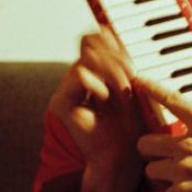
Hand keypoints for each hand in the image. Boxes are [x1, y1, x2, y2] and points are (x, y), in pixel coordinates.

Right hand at [48, 27, 145, 191]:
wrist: (120, 159)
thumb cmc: (129, 129)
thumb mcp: (129, 87)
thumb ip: (118, 62)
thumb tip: (107, 32)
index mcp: (92, 76)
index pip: (93, 42)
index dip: (109, 39)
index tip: (127, 51)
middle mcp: (76, 82)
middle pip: (90, 46)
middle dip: (115, 58)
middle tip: (130, 77)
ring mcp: (66, 92)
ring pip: (86, 59)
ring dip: (111, 72)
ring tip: (123, 90)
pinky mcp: (60, 103)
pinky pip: (79, 76)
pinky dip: (99, 84)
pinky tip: (107, 98)